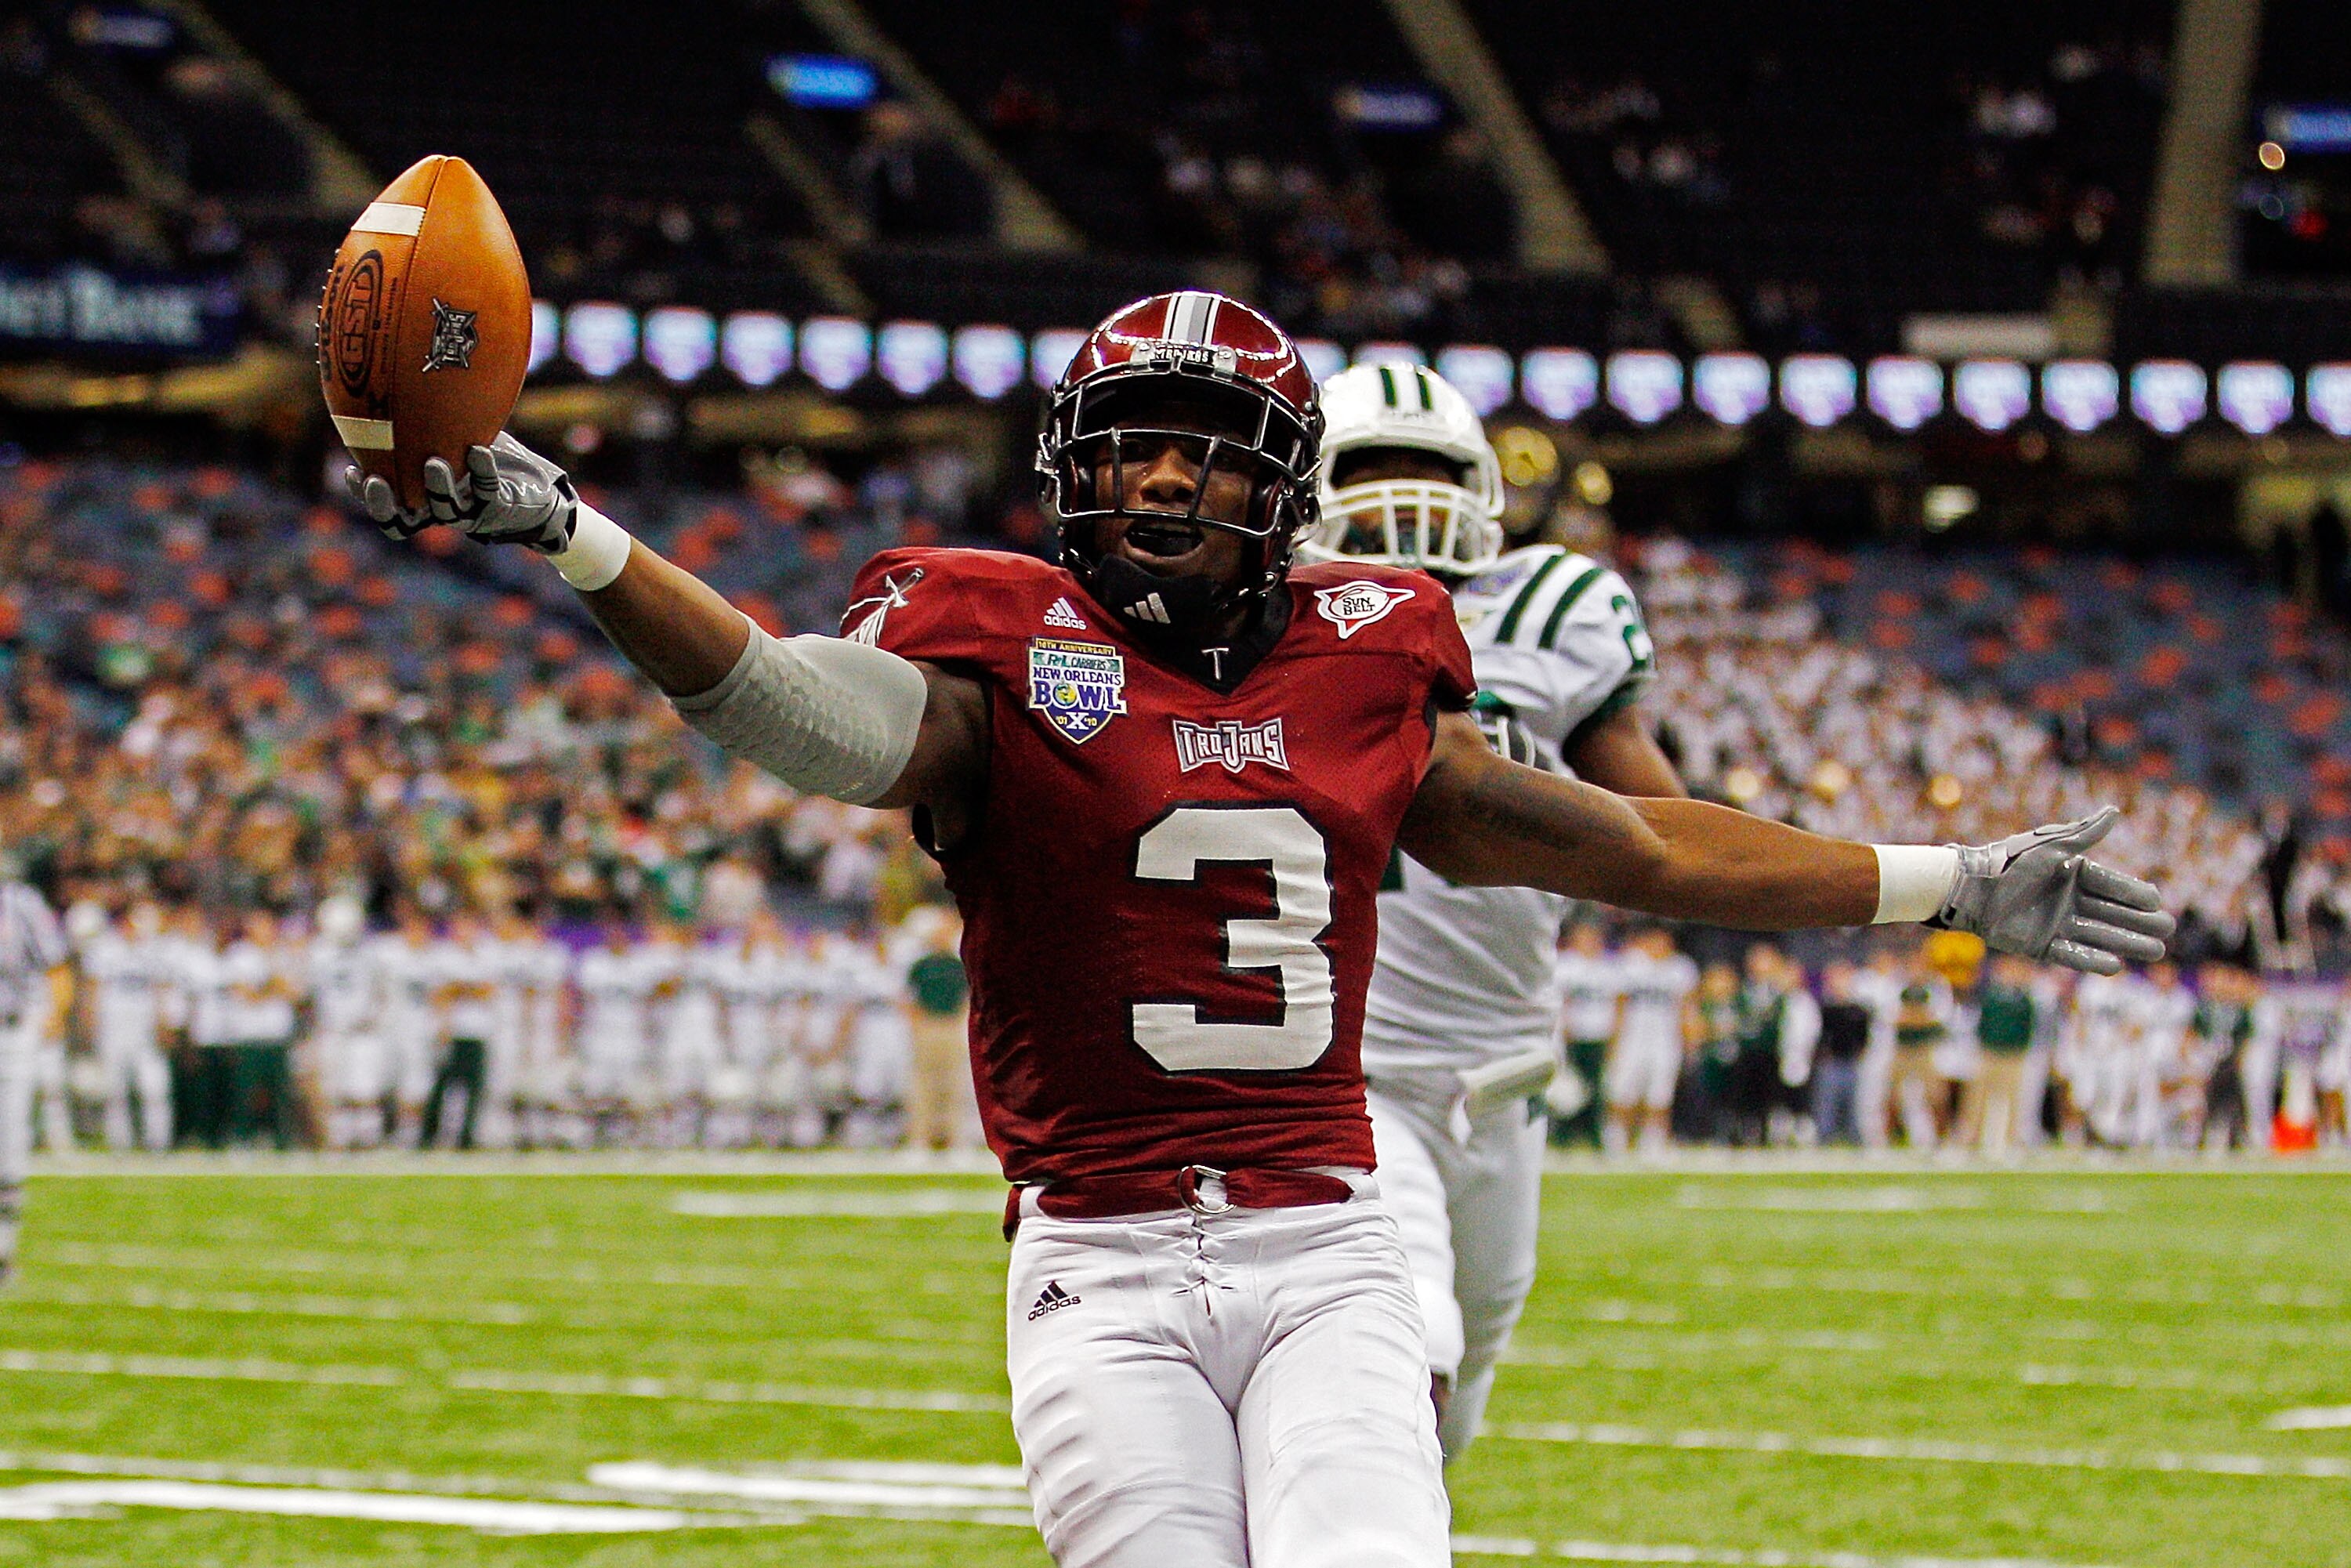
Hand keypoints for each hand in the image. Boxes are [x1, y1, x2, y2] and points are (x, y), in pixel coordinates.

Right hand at [344, 432, 577, 552]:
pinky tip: (478, 451)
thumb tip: (405, 366)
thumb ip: (430, 417)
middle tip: (374, 479)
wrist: (536, 491)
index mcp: (423, 495)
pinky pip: (486, 491)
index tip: (353, 469)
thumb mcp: (457, 434)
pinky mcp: (497, 508)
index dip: (365, 492)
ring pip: (445, 510)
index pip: (386, 501)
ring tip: (434, 463)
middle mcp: (440, 509)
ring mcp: (469, 512)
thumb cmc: (489, 458)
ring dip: (437, 487)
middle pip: (402, 519)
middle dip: (384, 504)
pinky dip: (481, 471)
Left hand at [1932, 807, 2173, 974]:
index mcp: (2071, 875)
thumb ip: (2084, 833)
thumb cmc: (2009, 862)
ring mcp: (2055, 924)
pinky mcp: (2039, 945)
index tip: (2157, 901)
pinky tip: (2116, 966)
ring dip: (2126, 943)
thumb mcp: (2050, 847)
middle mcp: (2067, 900)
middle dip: (2139, 923)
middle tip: (2167, 930)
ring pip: (2098, 935)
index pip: (2111, 885)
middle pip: (2111, 914)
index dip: (2134, 894)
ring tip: (2156, 951)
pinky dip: (2092, 960)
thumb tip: (2115, 811)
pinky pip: (2071, 955)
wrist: (1970, 888)